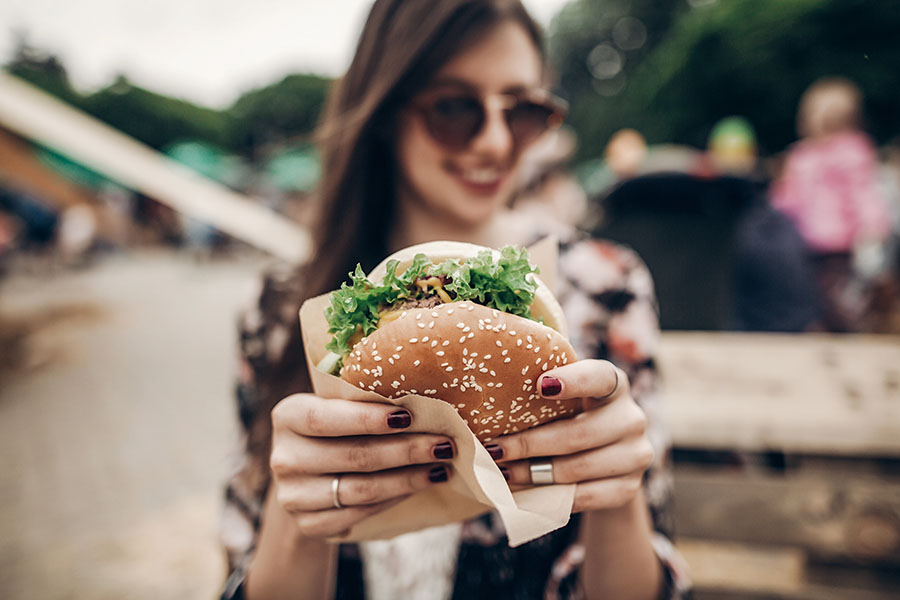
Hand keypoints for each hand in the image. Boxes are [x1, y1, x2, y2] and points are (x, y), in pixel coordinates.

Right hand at [269, 394, 454, 537]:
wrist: (306, 477)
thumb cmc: (334, 430)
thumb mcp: (336, 407)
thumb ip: (363, 402)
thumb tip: (423, 400)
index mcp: (288, 416)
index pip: (326, 418)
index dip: (367, 418)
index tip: (409, 416)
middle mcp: (283, 457)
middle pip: (353, 456)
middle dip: (405, 450)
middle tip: (444, 444)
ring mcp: (292, 495)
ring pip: (361, 489)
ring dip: (408, 479)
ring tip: (440, 467)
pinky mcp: (308, 524)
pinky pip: (360, 512)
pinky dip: (395, 498)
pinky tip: (419, 486)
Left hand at [486, 360, 653, 511]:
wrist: (607, 457)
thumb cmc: (572, 415)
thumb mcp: (565, 397)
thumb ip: (544, 389)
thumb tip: (491, 391)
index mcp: (614, 383)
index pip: (599, 377)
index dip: (574, 380)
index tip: (541, 385)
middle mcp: (632, 417)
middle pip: (578, 434)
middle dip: (530, 444)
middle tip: (494, 450)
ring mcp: (636, 455)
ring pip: (577, 468)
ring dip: (533, 473)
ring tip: (502, 472)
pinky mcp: (629, 488)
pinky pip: (585, 496)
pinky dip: (550, 495)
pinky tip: (524, 491)